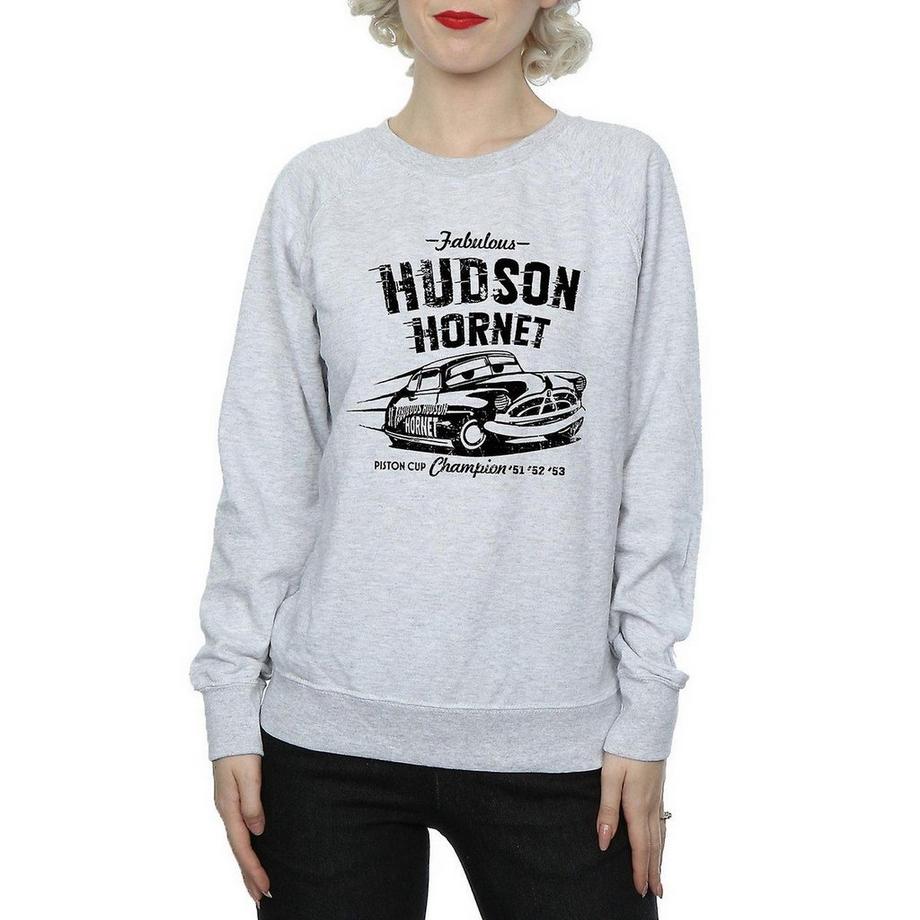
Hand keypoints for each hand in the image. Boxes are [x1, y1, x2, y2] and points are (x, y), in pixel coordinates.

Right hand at [213, 754, 270, 905]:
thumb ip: (253, 803)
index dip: (254, 868)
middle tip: (262, 897)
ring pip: (237, 842)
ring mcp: (228, 805)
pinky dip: (245, 847)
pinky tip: (251, 852)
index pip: (242, 846)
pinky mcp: (232, 800)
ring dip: (247, 864)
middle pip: (238, 850)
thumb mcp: (250, 774)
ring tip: (256, 885)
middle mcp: (226, 810)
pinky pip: (239, 830)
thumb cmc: (242, 749)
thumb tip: (258, 831)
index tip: (266, 886)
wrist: (231, 727)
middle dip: (249, 875)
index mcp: (229, 807)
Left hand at [596, 753, 666, 897]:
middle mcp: (652, 805)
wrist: (646, 723)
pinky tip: (661, 841)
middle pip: (654, 845)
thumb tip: (605, 842)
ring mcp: (658, 796)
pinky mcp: (658, 788)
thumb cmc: (624, 747)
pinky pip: (662, 822)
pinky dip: (663, 839)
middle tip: (655, 893)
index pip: (641, 846)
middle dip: (653, 870)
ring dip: (660, 857)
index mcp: (638, 805)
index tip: (639, 890)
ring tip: (660, 876)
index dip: (640, 870)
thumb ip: (607, 810)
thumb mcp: (609, 776)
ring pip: (661, 834)